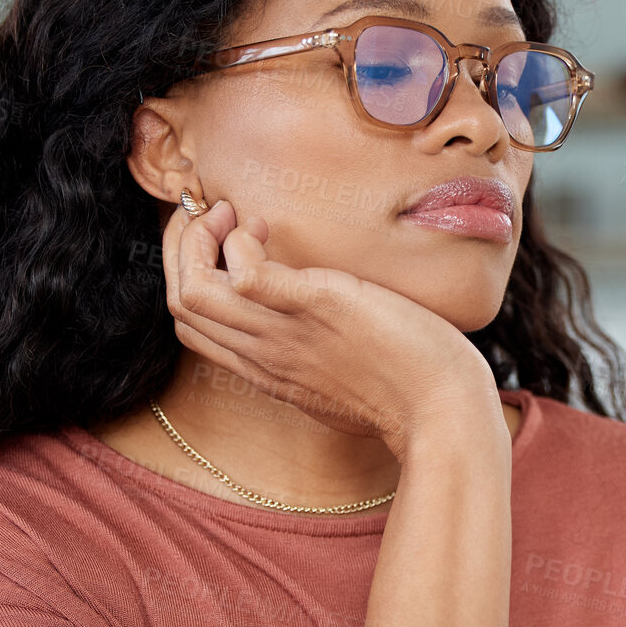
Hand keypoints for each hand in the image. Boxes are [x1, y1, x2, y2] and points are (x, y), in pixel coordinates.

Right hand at [160, 198, 502, 455]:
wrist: (442, 410)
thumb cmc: (408, 395)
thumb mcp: (343, 380)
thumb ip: (315, 355)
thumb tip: (320, 327)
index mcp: (268, 373)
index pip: (194, 329)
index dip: (193, 278)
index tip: (226, 249)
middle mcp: (264, 357)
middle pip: (183, 306)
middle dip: (182, 249)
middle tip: (218, 219)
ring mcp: (284, 334)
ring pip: (193, 291)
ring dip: (200, 238)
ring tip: (234, 216)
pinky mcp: (314, 307)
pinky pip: (244, 271)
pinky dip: (239, 242)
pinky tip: (263, 228)